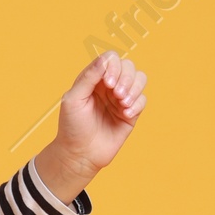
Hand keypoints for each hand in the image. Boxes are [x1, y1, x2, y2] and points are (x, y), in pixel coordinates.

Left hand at [33, 52, 146, 204]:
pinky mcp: (130, 113)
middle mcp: (109, 86)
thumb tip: (105, 60)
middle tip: (116, 94)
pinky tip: (125, 114)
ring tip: (122, 103)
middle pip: (128, 66)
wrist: (79, 154)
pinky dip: (136, 104)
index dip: (113, 66)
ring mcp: (120, 99)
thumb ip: (88, 78)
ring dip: (134, 88)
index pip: (111, 59)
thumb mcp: (73, 100)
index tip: (107, 83)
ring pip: (140, 79)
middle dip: (126, 78)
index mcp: (93, 79)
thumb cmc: (72, 127)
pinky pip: (142, 100)